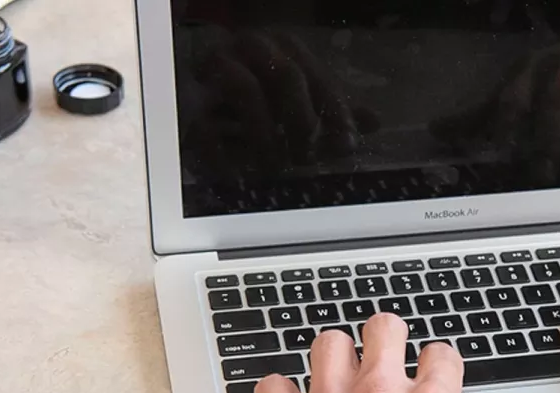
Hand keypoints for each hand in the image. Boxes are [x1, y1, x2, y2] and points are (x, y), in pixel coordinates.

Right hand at [174, 26, 376, 183]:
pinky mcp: (184, 94)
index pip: (318, 76)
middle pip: (287, 76)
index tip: (348, 145)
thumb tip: (374, 123)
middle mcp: (250, 47)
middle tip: (309, 158)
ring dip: (266, 135)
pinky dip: (222, 154)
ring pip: (246, 90)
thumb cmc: (254, 97)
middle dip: (304, 122)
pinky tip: (236, 177)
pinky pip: (204, 120)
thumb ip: (330, 110)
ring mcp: (214, 65)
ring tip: (277, 169)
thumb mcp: (295, 100)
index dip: (336, 112)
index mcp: (282, 46)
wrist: (191, 90)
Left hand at [430, 31, 559, 184]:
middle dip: (548, 143)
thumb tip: (437, 131)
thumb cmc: (559, 73)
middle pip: (555, 109)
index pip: (516, 96)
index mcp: (533, 71)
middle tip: (542, 178)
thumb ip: (482, 113)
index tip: (501, 148)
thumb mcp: (521, 83)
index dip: (507, 121)